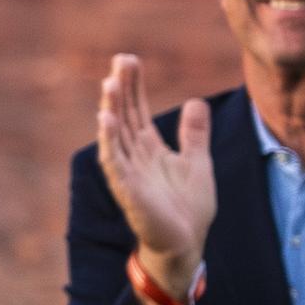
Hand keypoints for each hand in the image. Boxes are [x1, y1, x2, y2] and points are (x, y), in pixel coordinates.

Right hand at [94, 55, 213, 288]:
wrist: (187, 244)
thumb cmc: (189, 208)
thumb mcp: (198, 162)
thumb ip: (194, 134)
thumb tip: (197, 101)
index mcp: (150, 148)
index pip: (137, 110)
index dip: (134, 86)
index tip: (129, 60)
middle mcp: (135, 156)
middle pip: (125, 115)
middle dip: (122, 88)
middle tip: (121, 59)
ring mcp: (129, 172)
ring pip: (116, 134)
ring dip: (111, 108)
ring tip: (110, 82)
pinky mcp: (128, 190)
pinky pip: (114, 161)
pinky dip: (109, 141)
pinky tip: (105, 119)